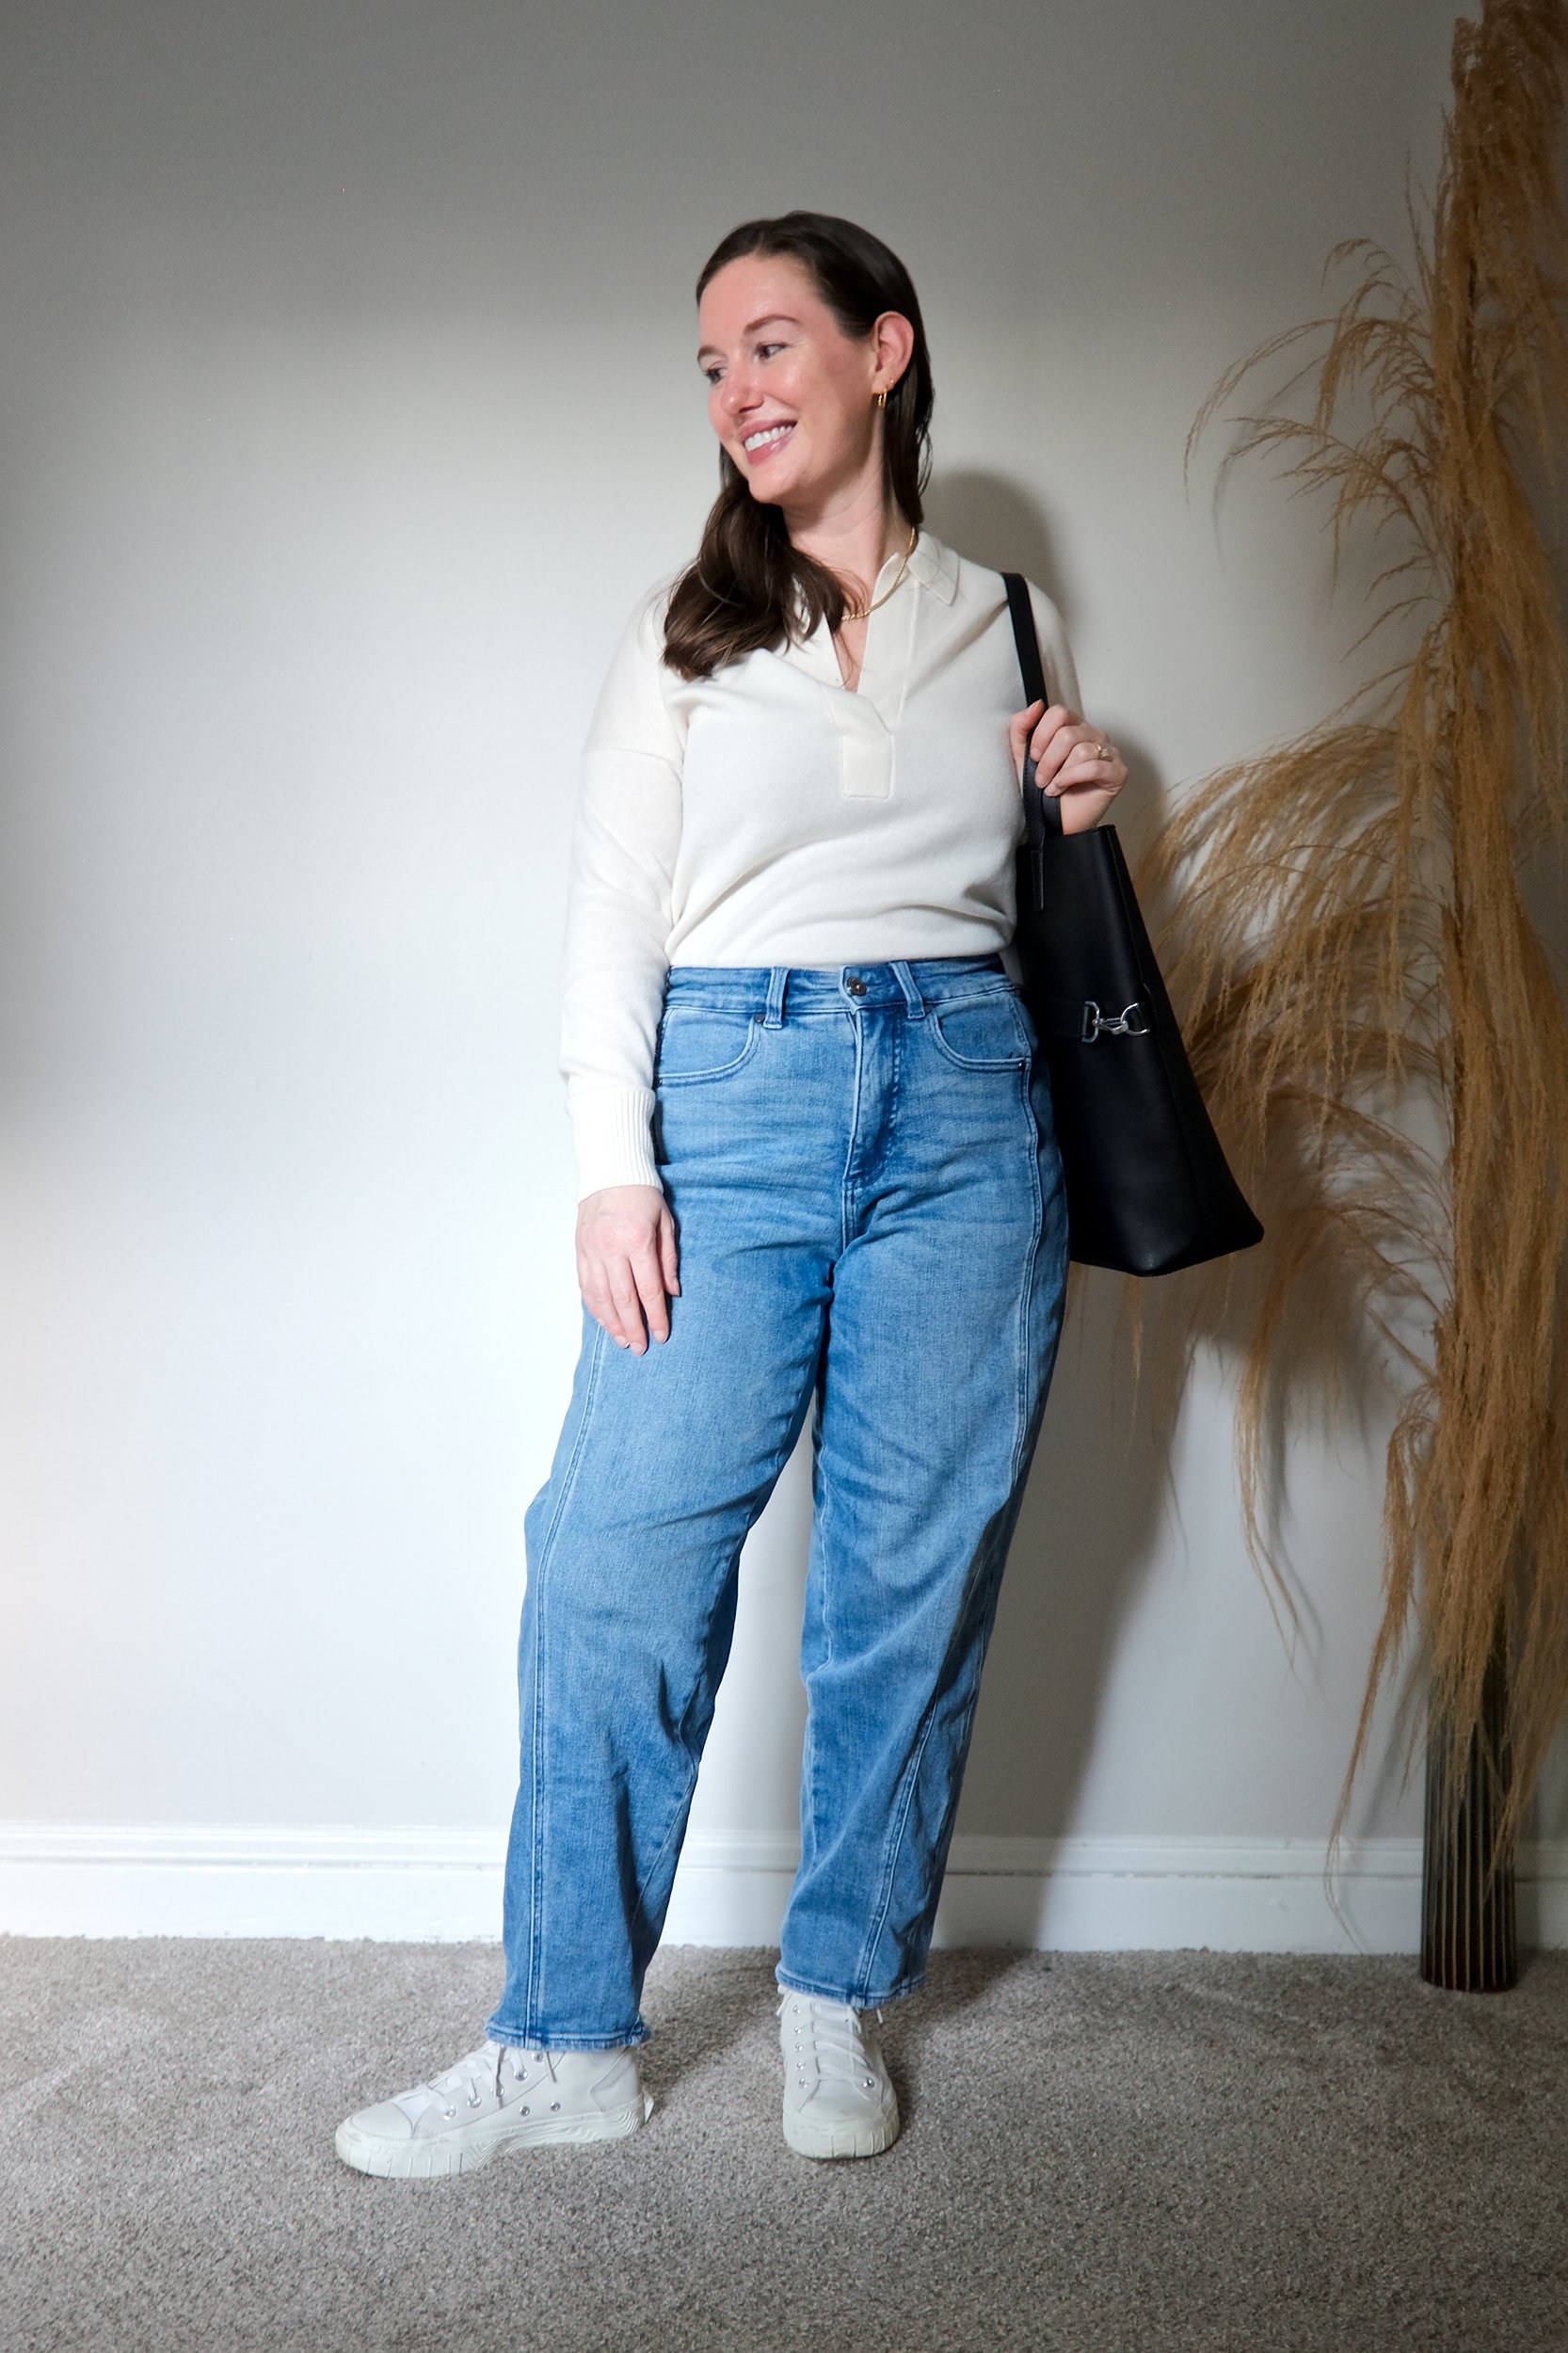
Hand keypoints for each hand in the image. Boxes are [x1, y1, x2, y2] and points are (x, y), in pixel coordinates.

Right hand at [576, 1184, 679, 1354]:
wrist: (610, 1171)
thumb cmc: (642, 1195)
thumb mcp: (666, 1223)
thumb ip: (668, 1260)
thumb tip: (672, 1293)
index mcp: (637, 1240)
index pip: (648, 1289)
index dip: (655, 1316)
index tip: (661, 1335)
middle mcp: (611, 1248)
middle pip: (622, 1299)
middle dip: (633, 1327)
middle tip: (640, 1348)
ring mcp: (591, 1251)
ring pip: (600, 1297)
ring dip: (612, 1323)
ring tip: (622, 1341)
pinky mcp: (579, 1250)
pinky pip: (586, 1286)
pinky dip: (595, 1307)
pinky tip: (604, 1321)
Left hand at [1008, 701, 1127, 834]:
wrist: (1055, 823)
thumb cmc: (1041, 790)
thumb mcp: (1022, 757)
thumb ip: (1021, 728)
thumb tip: (1037, 705)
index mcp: (1073, 727)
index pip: (1058, 713)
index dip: (1041, 735)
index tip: (1033, 756)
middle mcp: (1093, 735)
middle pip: (1068, 734)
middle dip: (1048, 760)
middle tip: (1040, 779)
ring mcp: (1108, 752)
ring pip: (1081, 750)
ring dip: (1059, 772)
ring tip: (1051, 787)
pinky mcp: (1118, 772)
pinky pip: (1094, 766)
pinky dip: (1072, 778)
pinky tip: (1061, 788)